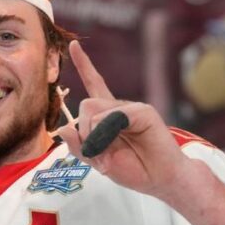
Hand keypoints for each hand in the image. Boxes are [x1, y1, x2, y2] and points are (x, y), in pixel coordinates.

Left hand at [56, 41, 224, 224]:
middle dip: (83, 131)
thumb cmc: (134, 169)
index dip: (83, 65)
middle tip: (97, 151)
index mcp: (108, 117)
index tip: (72, 45)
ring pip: (94, 110)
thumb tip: (62, 127)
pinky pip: (113, 116)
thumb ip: (79, 147)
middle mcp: (119, 109)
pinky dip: (106, 132)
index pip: (94, 85)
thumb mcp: (98, 162)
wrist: (161, 179)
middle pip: (85, 105)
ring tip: (109, 150)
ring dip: (93, 135)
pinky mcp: (143, 112)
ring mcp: (132, 108)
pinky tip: (118, 141)